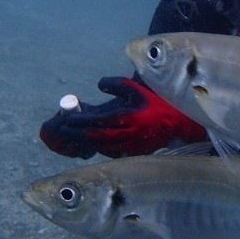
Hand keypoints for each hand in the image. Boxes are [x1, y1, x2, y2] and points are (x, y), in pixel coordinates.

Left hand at [39, 77, 205, 158]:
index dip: (79, 121)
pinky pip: (108, 151)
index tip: (66, 118)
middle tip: (62, 130)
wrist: (177, 124)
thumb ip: (115, 84)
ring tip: (70, 136)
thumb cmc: (155, 103)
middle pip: (94, 138)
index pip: (96, 121)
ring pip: (99, 147)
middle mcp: (126, 135)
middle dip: (76, 134)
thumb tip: (98, 85)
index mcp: (126, 118)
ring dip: (84, 142)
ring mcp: (129, 147)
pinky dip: (96, 147)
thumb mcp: (136, 88)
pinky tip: (89, 142)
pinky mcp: (131, 153)